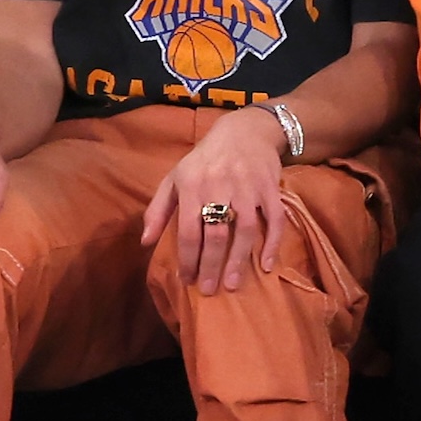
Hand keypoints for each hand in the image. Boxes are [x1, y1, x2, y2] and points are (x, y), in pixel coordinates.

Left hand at [141, 107, 288, 294]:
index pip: (188, 230)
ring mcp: (248, 187)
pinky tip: (266, 265)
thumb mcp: (175, 177)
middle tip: (209, 290)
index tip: (186, 280)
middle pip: (216, 234)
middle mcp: (220, 186)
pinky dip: (272, 243)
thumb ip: (158, 209)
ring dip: (238, 260)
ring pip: (244, 230)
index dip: (187, 258)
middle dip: (211, 266)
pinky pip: (274, 219)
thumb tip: (145, 242)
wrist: (244, 131)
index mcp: (192, 185)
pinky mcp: (270, 188)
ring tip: (232, 284)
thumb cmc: (205, 160)